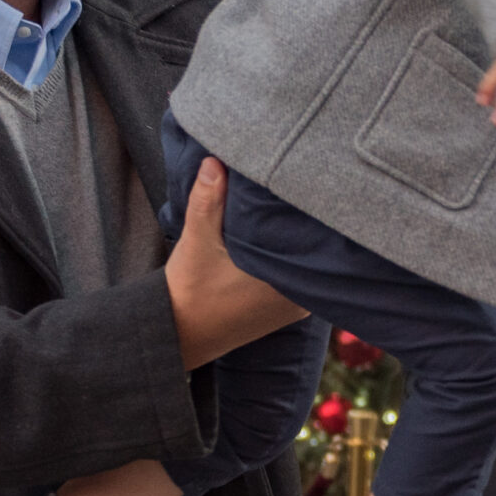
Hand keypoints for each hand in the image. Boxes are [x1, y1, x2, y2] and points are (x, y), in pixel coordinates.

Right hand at [164, 160, 308, 369]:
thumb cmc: (190, 290)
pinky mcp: (287, 309)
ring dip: (297, 241)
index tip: (309, 183)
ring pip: (307, 263)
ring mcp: (297, 306)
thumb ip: (208, 201)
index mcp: (288, 281)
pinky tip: (283, 235)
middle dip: (306, 222)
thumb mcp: (197, 241)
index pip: (316, 240)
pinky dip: (290, 258)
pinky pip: (298, 275)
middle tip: (303, 185)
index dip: (313, 210)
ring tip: (293, 204)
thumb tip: (215, 161)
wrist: (180, 334)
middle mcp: (302, 297)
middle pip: (315, 250)